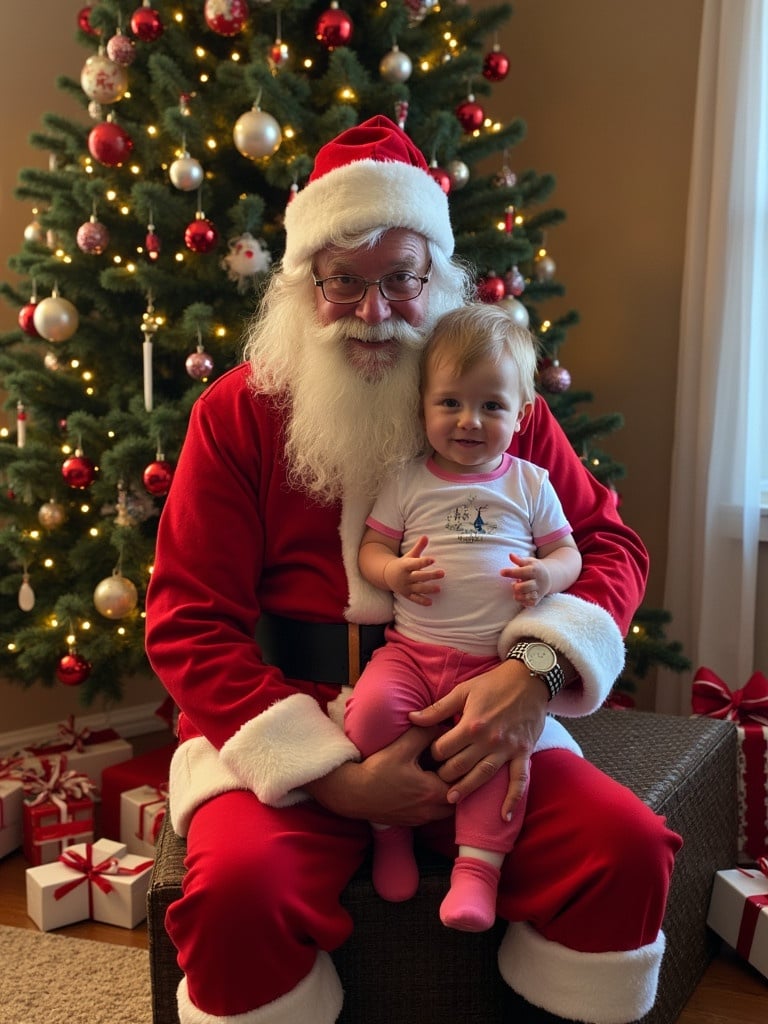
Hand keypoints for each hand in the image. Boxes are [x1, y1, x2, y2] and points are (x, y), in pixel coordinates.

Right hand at [305, 725, 451, 825]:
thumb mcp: (402, 747)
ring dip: (445, 796)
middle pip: (456, 800)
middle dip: (457, 785)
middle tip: (451, 768)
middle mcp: (429, 811)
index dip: (461, 770)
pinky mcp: (409, 823)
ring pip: (444, 810)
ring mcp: (419, 819)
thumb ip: (425, 734)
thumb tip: (442, 725)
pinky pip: (431, 815)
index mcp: (432, 792)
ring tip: (439, 778)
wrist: (353, 793)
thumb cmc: (377, 771)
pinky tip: (424, 789)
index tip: (457, 757)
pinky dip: (433, 804)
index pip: (461, 783)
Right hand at [384, 535, 444, 606]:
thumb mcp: (410, 555)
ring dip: (428, 589)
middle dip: (431, 575)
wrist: (387, 575)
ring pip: (418, 588)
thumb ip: (418, 547)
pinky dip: (421, 601)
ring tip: (439, 589)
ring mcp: (405, 587)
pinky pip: (414, 599)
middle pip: (419, 576)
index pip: (415, 563)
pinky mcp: (406, 595)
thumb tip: (426, 536)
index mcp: (405, 565)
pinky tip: (430, 602)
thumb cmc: (403, 564)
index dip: (424, 561)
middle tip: (443, 573)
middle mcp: (405, 577)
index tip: (433, 559)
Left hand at [408, 658, 547, 815]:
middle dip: (445, 773)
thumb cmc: (494, 683)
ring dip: (467, 789)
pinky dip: (512, 799)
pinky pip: (519, 780)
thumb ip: (438, 709)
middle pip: (461, 766)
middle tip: (435, 778)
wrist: (530, 679)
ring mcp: (507, 749)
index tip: (429, 755)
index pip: (444, 748)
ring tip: (451, 800)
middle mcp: (489, 740)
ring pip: (483, 776)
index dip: (433, 753)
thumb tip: (412, 719)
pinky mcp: (523, 753)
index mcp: (471, 724)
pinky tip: (503, 816)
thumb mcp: (463, 691)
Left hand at [500, 552, 550, 606]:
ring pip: (525, 597)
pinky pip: (527, 603)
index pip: (522, 572)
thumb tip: (510, 555)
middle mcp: (537, 582)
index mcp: (535, 571)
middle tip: (515, 582)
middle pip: (522, 587)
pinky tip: (520, 595)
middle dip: (515, 586)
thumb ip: (519, 559)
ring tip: (517, 589)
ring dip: (517, 594)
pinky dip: (521, 600)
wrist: (547, 578)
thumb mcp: (528, 562)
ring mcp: (538, 592)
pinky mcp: (537, 600)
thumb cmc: (534, 568)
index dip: (511, 572)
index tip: (501, 572)